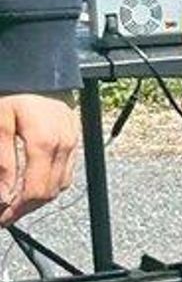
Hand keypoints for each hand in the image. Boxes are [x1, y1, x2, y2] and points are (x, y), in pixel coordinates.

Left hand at [0, 94, 78, 226]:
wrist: (38, 66)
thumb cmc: (14, 90)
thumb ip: (2, 161)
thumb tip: (3, 195)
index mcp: (44, 143)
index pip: (35, 192)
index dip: (14, 211)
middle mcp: (64, 145)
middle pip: (49, 193)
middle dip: (24, 209)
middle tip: (3, 215)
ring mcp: (72, 141)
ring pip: (60, 185)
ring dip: (38, 198)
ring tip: (15, 202)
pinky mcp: (74, 137)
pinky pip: (66, 171)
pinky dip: (50, 183)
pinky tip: (33, 182)